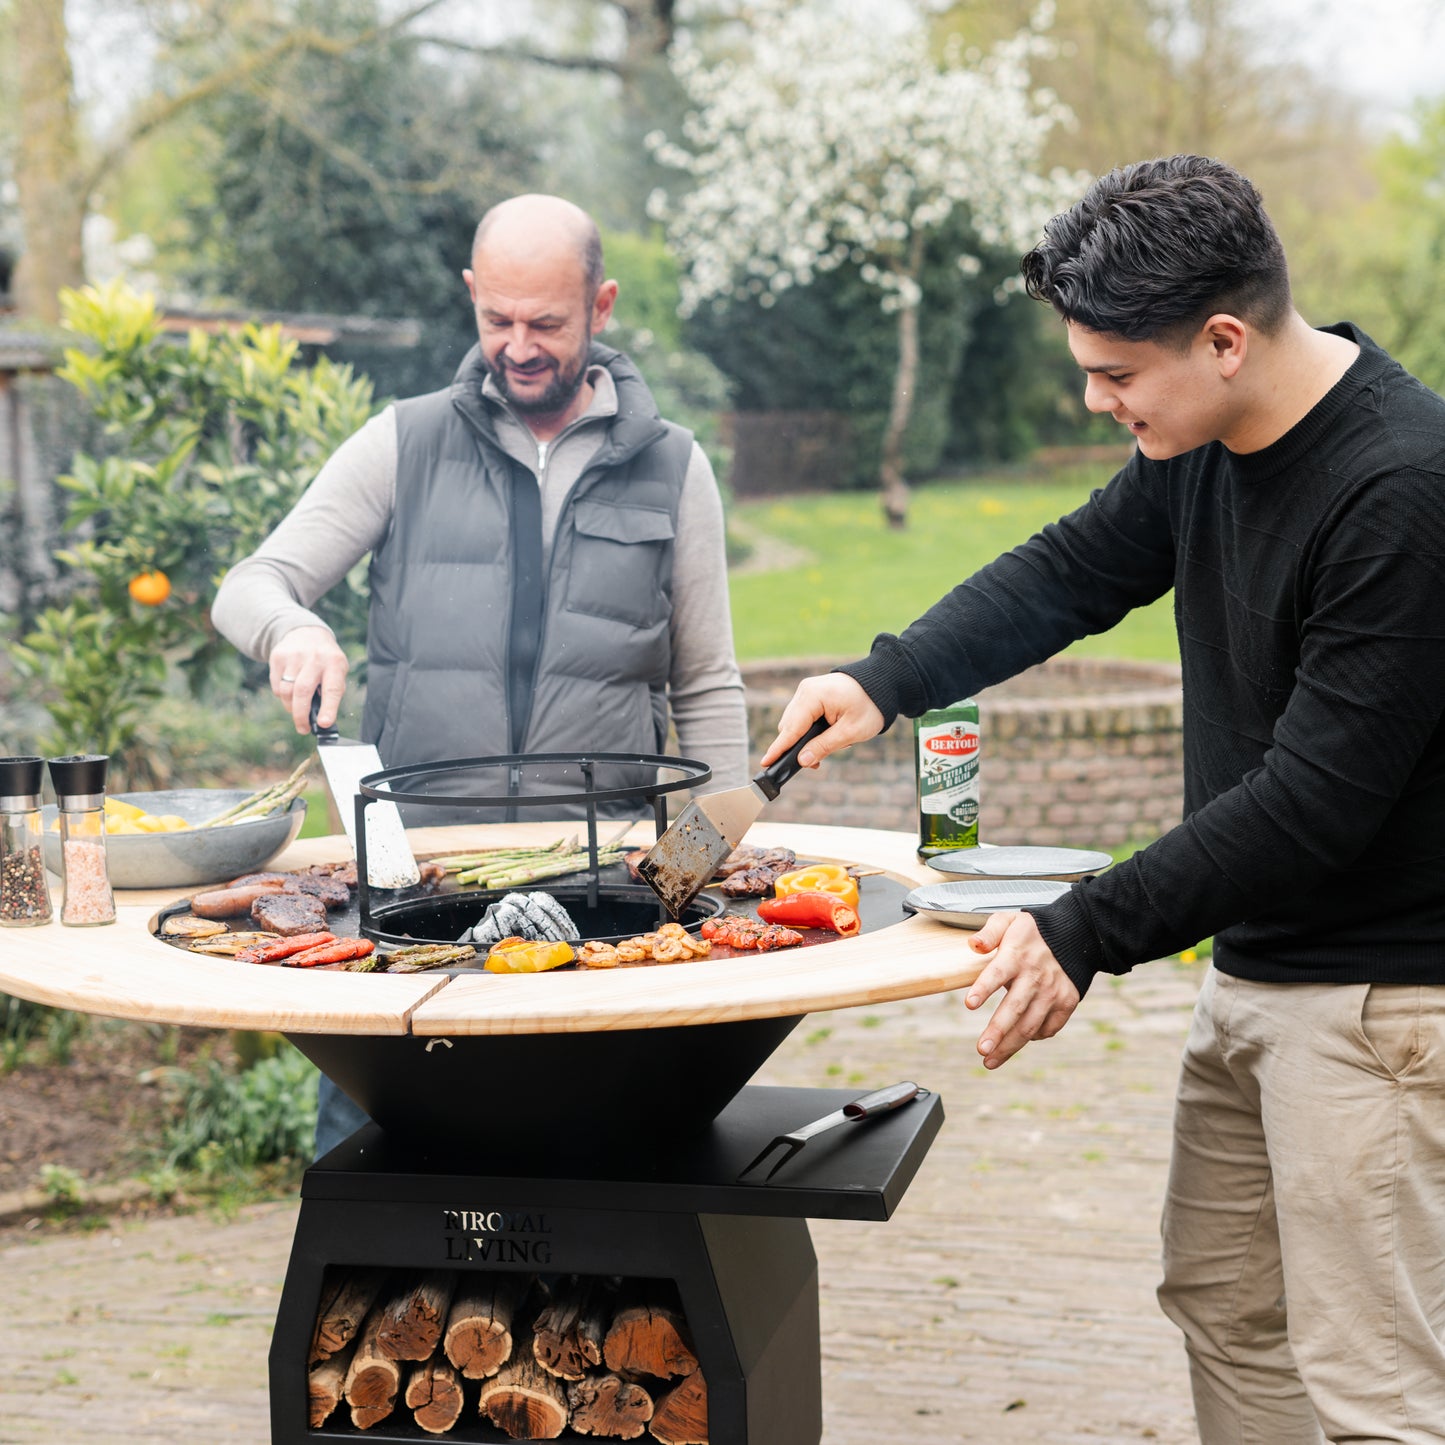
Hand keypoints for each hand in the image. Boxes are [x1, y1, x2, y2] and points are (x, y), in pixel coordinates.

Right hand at [269, 626, 348, 732]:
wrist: (306, 633)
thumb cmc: (325, 662)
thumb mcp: (336, 672)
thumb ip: (331, 693)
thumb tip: (322, 721)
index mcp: (335, 663)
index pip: (332, 688)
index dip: (328, 708)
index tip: (324, 724)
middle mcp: (315, 658)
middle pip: (303, 691)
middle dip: (301, 715)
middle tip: (303, 729)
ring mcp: (294, 656)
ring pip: (286, 691)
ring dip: (290, 707)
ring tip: (297, 709)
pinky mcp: (277, 657)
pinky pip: (276, 686)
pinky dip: (282, 696)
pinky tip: (289, 690)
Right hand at [759, 674, 884, 769]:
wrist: (882, 682)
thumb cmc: (870, 705)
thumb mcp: (850, 731)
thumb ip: (824, 746)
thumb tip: (802, 761)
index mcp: (813, 696)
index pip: (791, 728)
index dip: (779, 748)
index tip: (765, 763)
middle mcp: (804, 691)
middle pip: (790, 728)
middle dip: (800, 747)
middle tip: (817, 764)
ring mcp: (806, 692)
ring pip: (795, 724)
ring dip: (807, 739)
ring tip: (832, 745)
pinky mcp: (810, 695)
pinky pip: (803, 717)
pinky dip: (811, 730)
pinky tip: (828, 736)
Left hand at [963, 911, 1080, 1067]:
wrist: (1077, 934)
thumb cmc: (1034, 930)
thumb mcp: (1009, 920)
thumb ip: (989, 932)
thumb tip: (973, 945)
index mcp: (1016, 955)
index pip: (997, 974)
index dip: (983, 989)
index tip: (969, 1005)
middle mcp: (1035, 976)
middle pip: (1014, 1008)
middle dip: (997, 1032)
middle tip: (981, 1050)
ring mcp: (1053, 992)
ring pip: (1030, 1025)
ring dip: (1010, 1045)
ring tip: (990, 1061)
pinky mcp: (1067, 1002)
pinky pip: (1049, 1027)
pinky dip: (1034, 1037)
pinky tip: (1019, 1042)